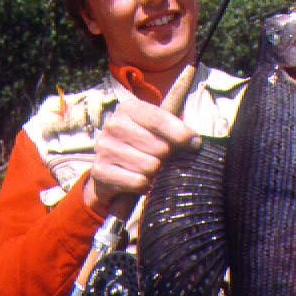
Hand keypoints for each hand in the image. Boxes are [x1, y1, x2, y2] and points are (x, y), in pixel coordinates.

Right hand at [83, 97, 200, 213]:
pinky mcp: (100, 171)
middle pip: (159, 147)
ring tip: (149, 171)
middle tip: (161, 160)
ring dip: (155, 174)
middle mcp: (114, 125)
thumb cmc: (141, 148)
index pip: (159, 120)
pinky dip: (143, 186)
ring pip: (150, 166)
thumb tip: (195, 141)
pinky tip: (139, 181)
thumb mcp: (156, 132)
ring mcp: (105, 148)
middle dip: (166, 158)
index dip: (181, 134)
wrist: (109, 173)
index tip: (195, 143)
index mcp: (129, 109)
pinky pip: (138, 182)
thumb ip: (175, 131)